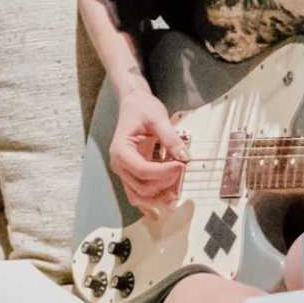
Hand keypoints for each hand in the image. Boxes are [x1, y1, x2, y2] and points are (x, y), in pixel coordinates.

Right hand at [107, 87, 184, 206]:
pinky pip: (138, 194)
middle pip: (142, 187)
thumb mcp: (158, 118)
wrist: (133, 104)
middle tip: (182, 169)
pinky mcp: (130, 174)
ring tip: (177, 189)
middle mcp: (118, 164)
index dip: (164, 172)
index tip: (181, 165)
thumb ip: (170, 138)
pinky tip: (166, 196)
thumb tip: (184, 157)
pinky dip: (152, 198)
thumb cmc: (141, 108)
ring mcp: (123, 172)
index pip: (142, 170)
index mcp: (121, 150)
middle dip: (165, 183)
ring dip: (159, 196)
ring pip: (139, 196)